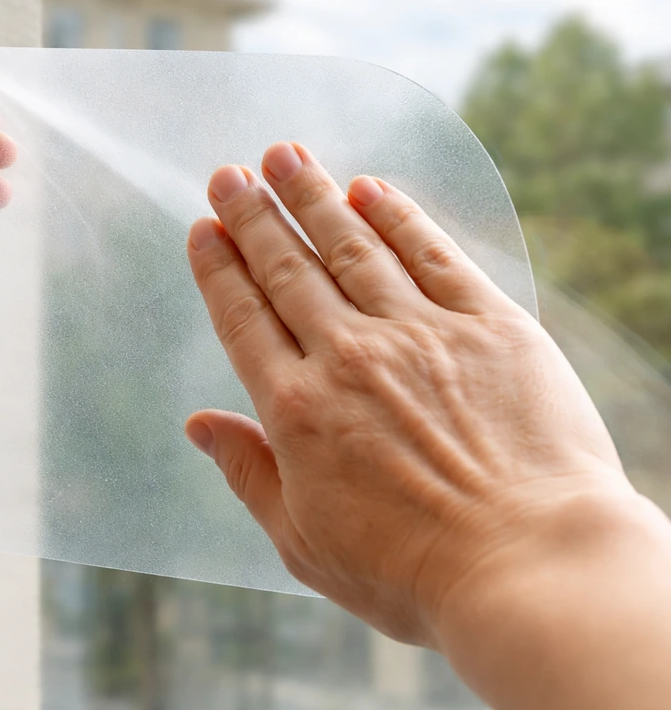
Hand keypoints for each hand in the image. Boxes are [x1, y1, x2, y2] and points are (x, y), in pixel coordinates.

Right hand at [183, 141, 643, 645]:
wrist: (530, 567)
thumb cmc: (412, 572)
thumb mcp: (303, 543)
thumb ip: (247, 474)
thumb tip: (197, 426)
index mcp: (297, 411)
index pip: (244, 319)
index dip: (219, 269)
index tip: (204, 230)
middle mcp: (348, 357)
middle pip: (287, 269)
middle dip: (253, 216)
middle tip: (228, 174)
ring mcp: (419, 334)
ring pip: (350, 247)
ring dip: (313, 196)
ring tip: (283, 155)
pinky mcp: (488, 324)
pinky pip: (432, 254)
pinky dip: (397, 215)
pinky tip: (370, 187)